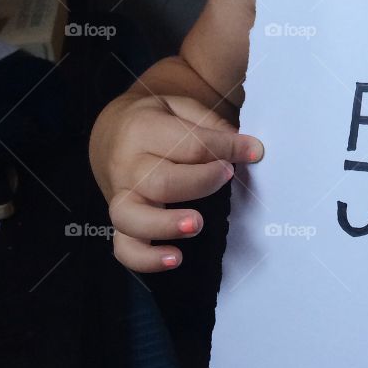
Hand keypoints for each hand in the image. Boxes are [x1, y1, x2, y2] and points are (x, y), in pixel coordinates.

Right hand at [90, 94, 263, 273]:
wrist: (113, 134)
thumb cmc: (158, 121)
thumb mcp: (182, 107)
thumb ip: (211, 125)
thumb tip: (246, 147)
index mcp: (145, 130)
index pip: (190, 143)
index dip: (226, 147)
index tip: (254, 151)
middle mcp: (128, 166)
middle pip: (162, 182)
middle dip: (200, 182)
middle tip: (227, 176)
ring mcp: (121, 197)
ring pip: (133, 217)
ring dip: (166, 225)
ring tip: (195, 225)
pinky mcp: (120, 223)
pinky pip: (124, 248)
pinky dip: (147, 259)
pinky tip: (175, 259)